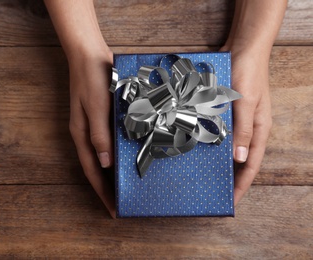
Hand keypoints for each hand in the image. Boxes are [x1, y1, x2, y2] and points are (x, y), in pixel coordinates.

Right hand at [67, 45, 115, 216]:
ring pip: (105, 156)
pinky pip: (111, 141)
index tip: (113, 210)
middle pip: (98, 167)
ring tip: (128, 187)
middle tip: (123, 203)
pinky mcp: (103, 116)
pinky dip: (119, 153)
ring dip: (114, 172)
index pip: (92, 171)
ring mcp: (95, 125)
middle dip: (109, 188)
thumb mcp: (96, 107)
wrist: (89, 54)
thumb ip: (100, 134)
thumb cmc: (92, 78)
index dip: (103, 192)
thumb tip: (104, 164)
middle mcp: (87, 133)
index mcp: (82, 134)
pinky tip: (130, 156)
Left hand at [220, 45, 272, 204]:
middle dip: (229, 178)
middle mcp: (247, 128)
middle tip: (214, 193)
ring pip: (227, 148)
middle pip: (239, 160)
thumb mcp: (247, 103)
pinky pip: (217, 133)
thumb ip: (243, 129)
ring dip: (218, 162)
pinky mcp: (224, 112)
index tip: (231, 202)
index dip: (242, 185)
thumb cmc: (248, 73)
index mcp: (258, 130)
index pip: (251, 165)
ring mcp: (235, 120)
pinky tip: (198, 149)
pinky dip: (210, 143)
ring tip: (204, 176)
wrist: (242, 48)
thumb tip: (240, 158)